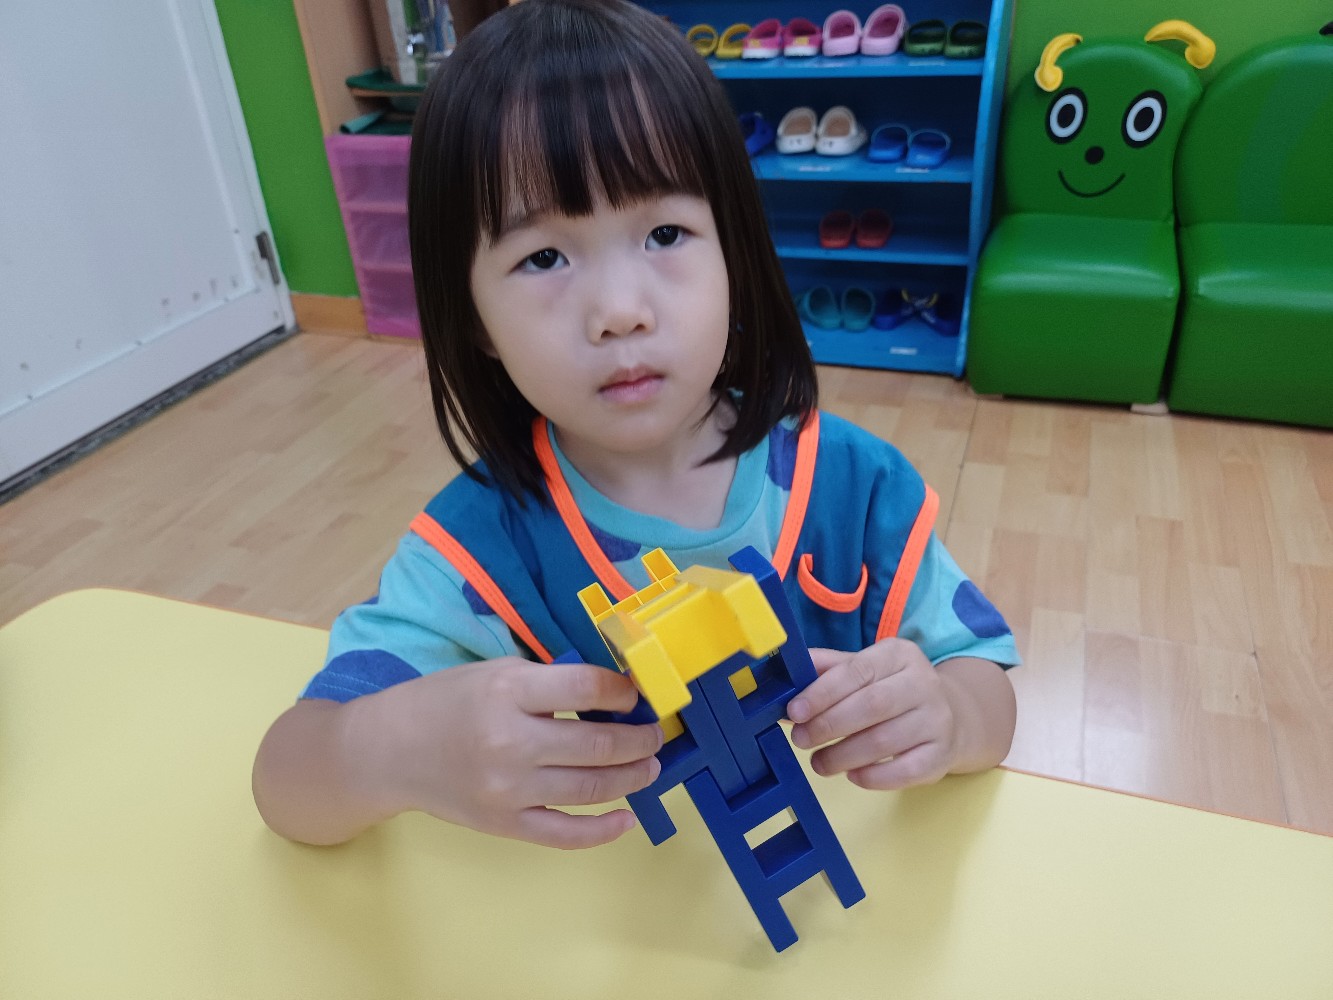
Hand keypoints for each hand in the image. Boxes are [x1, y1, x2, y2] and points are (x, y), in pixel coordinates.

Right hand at [357, 657, 662, 848]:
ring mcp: (508, 790)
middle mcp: (509, 742)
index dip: (623, 690)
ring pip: (591, 789)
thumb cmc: (446, 702)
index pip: (586, 688)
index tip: (636, 693)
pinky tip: (627, 818)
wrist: (388, 751)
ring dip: (632, 778)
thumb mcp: (495, 672)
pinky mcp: (504, 824)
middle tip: (656, 734)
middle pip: (597, 745)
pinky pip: (564, 834)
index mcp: (507, 692)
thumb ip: (549, 681)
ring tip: (650, 766)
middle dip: (639, 739)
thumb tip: (614, 690)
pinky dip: (603, 831)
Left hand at [786, 641, 957, 790]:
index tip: (794, 712)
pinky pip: (905, 771)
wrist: (950, 716)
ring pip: (885, 741)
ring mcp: (937, 720)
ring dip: (844, 755)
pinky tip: (852, 775)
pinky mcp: (942, 754)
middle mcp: (924, 683)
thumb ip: (827, 669)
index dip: (822, 693)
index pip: (857, 670)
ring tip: (819, 763)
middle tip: (800, 740)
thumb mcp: (864, 669)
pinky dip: (873, 777)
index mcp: (899, 654)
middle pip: (872, 705)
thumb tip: (786, 676)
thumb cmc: (891, 691)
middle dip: (828, 725)